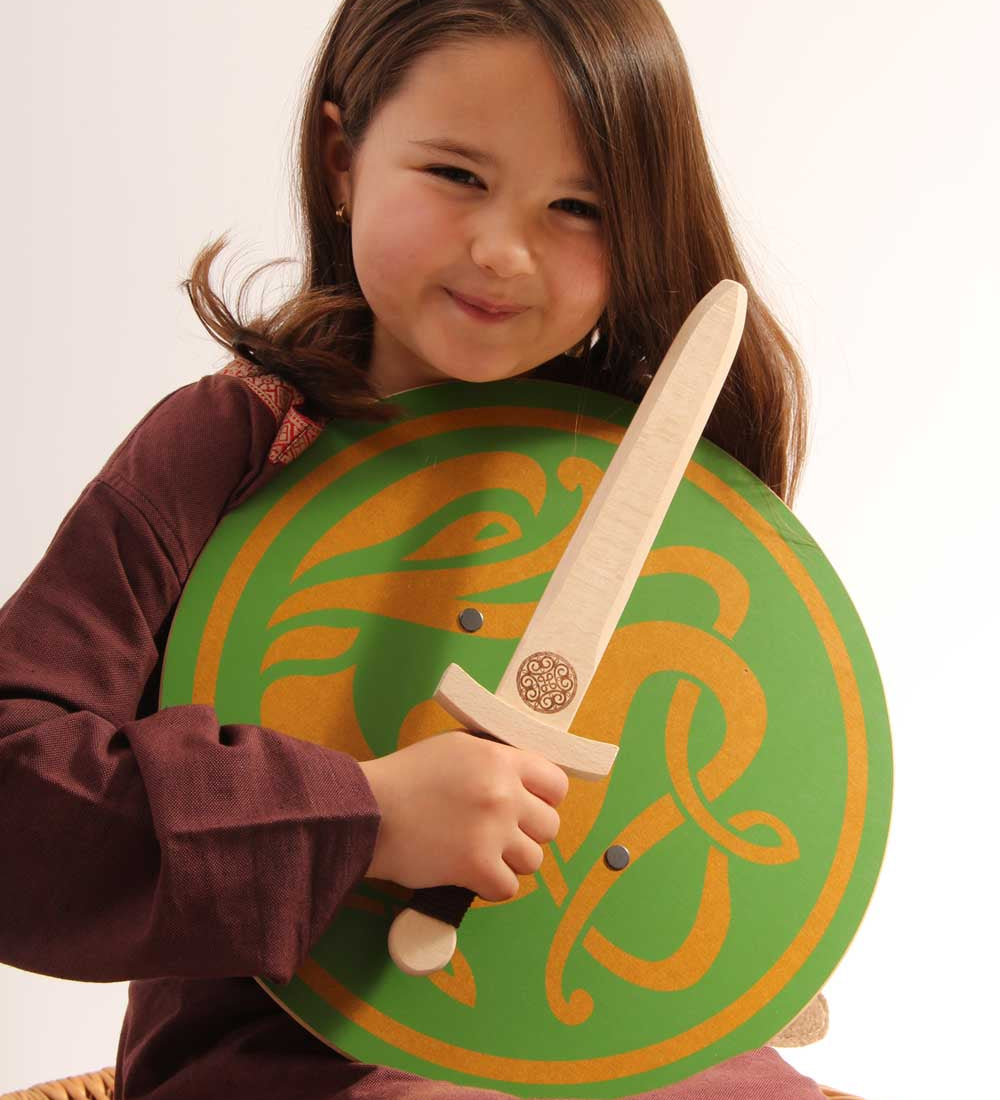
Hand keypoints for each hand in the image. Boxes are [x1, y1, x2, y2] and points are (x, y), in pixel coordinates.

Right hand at [357, 729, 568, 901]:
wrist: (366, 812)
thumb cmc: (405, 777)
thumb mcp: (455, 748)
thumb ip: (494, 761)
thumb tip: (524, 780)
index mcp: (500, 760)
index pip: (556, 785)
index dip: (545, 799)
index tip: (528, 807)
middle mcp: (504, 794)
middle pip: (550, 826)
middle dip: (527, 833)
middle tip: (499, 835)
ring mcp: (493, 831)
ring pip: (533, 860)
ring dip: (510, 862)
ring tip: (481, 854)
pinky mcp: (476, 867)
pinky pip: (509, 888)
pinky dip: (491, 886)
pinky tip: (470, 874)